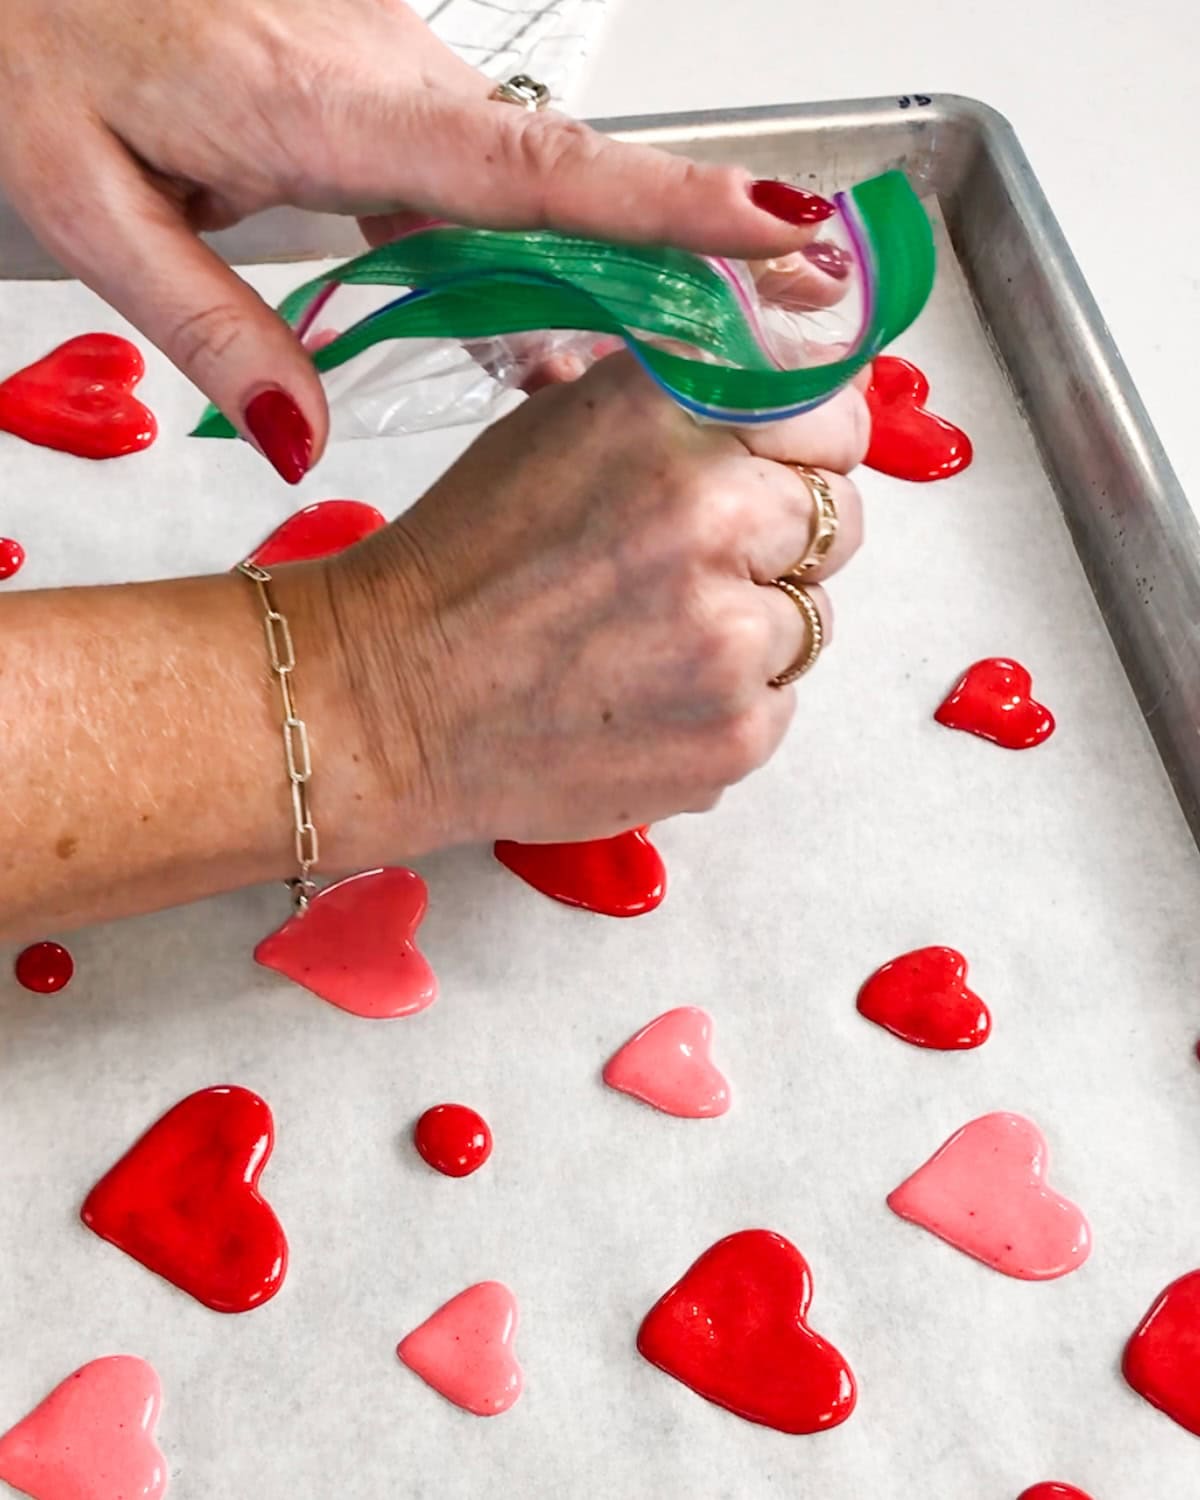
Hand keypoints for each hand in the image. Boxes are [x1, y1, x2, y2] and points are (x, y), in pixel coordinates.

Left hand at [0, 0, 844, 479]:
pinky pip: (476, 185)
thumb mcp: (83, 206)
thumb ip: (206, 323)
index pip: (536, 167)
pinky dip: (520, 263)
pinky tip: (537, 338)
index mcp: (319, 101)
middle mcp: (378, 77)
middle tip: (773, 344)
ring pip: (526, 193)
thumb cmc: (22, 48)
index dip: (670, 206)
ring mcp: (382, 76)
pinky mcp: (369, 90)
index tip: (786, 232)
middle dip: (674, 265)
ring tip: (663, 376)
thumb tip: (302, 439)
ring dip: (595, 282)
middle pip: (563, 190)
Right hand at [325, 353, 866, 849]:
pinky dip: (727, 705)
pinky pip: (778, 706)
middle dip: (781, 540)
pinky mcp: (735, 735)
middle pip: (839, 519)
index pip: (831, 413)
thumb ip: (681, 403)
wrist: (387, 701)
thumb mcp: (558, 429)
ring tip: (652, 643)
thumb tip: (789, 386)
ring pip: (811, 621)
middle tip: (697, 569)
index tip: (779, 471)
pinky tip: (646, 698)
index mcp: (668, 416)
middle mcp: (715, 516)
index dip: (805, 448)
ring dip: (753, 627)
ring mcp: (733, 639)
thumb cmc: (460, 565)